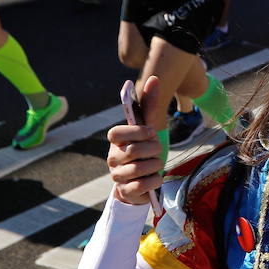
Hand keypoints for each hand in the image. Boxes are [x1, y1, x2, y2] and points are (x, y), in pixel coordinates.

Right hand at [107, 75, 164, 205]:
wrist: (143, 182)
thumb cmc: (145, 150)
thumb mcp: (149, 128)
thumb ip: (150, 104)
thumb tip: (153, 78)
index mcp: (115, 141)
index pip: (116, 132)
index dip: (137, 132)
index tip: (151, 132)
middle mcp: (112, 157)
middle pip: (134, 150)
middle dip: (153, 150)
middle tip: (156, 151)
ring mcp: (117, 175)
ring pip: (141, 168)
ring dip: (156, 165)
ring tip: (155, 165)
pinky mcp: (125, 191)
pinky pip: (144, 184)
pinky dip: (155, 180)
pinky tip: (154, 178)